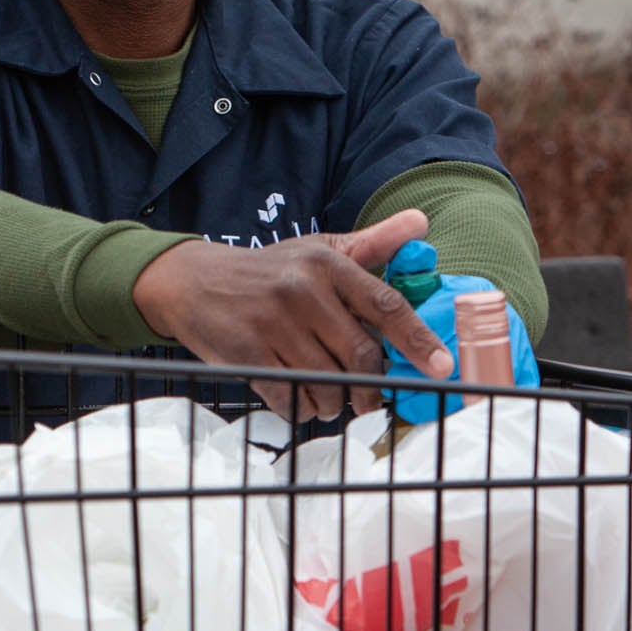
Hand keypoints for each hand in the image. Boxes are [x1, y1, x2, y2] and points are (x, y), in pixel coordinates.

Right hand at [131, 209, 454, 419]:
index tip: (442, 368)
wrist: (190, 282)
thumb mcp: (316, 249)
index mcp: (326, 264)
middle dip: (371, 387)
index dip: (418, 341)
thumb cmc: (267, 271)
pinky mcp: (246, 354)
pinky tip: (298, 398)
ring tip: (329, 399)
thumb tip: (420, 223)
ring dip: (335, 402)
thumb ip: (371, 243)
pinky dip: (300, 407)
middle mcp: (301, 291)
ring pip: (328, 383)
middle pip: (360, 354)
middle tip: (369, 400)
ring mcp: (272, 325)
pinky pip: (291, 397)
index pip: (385, 305)